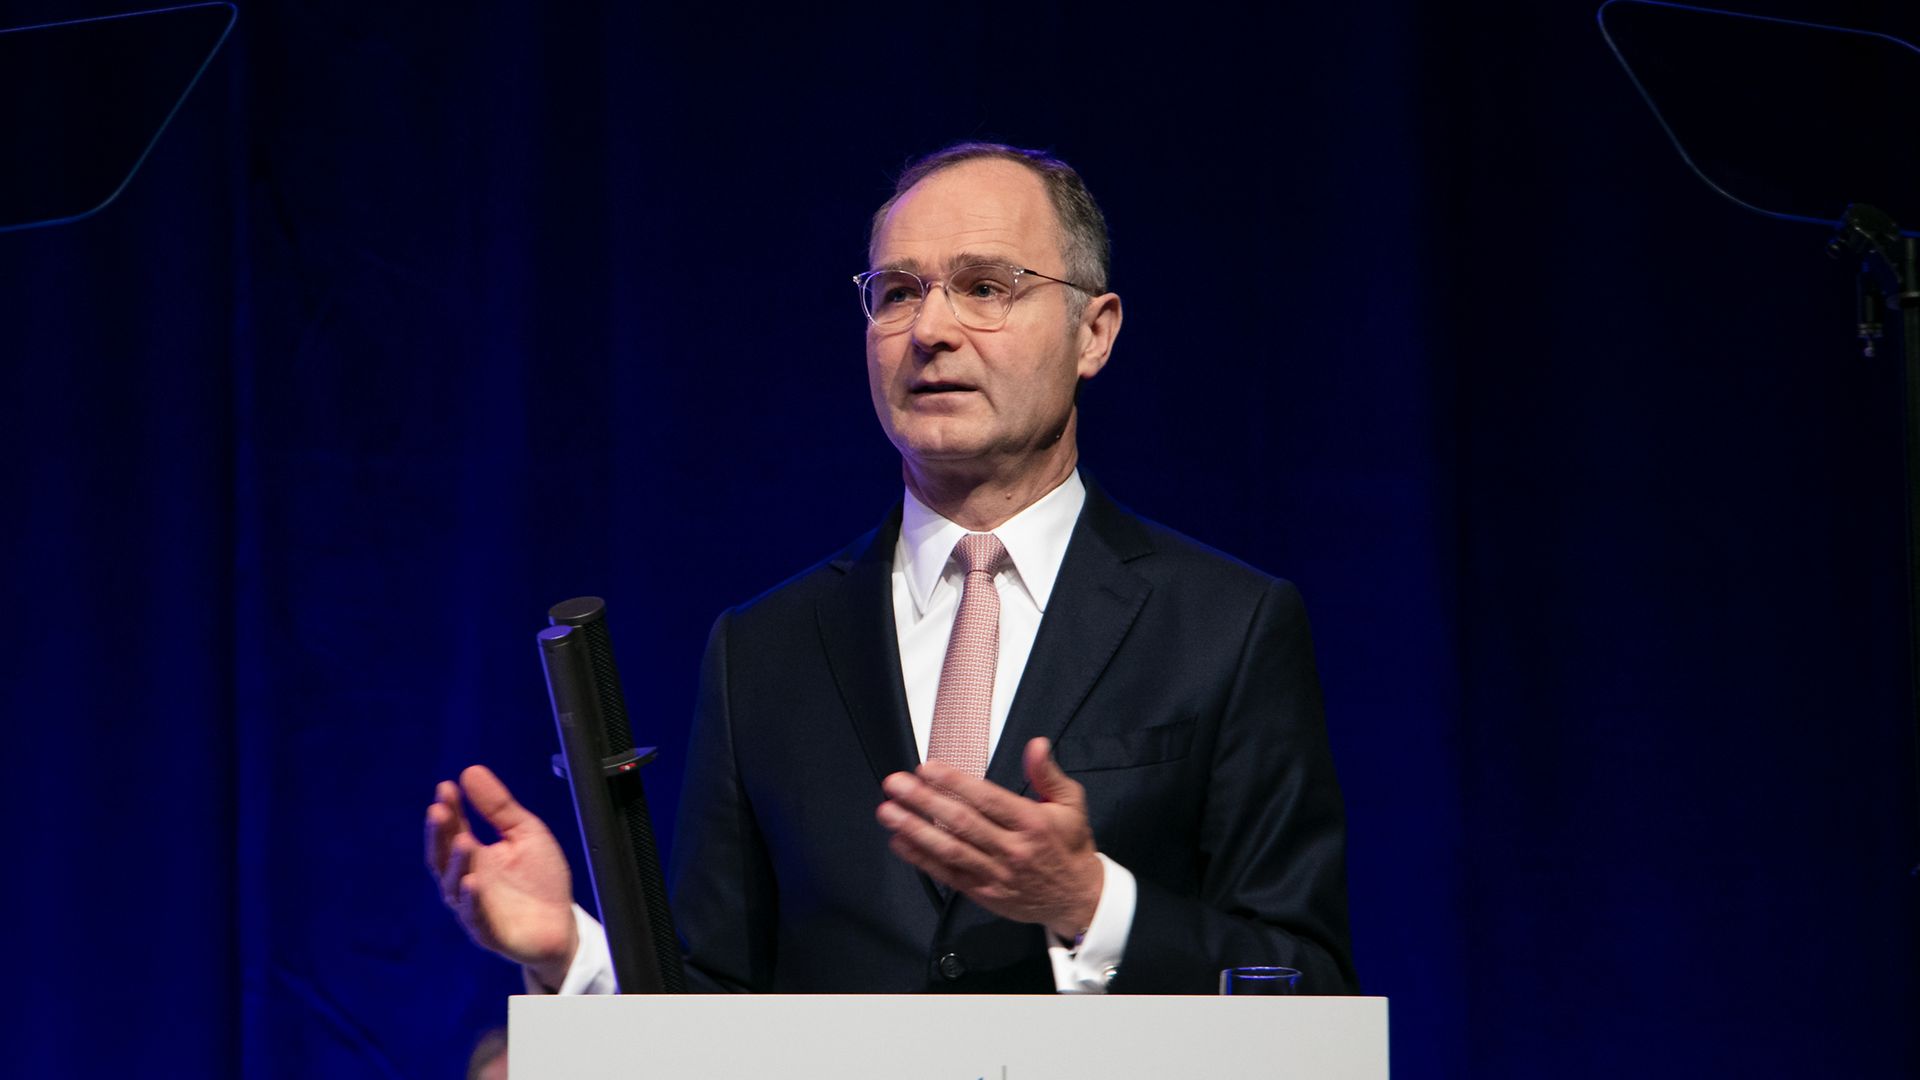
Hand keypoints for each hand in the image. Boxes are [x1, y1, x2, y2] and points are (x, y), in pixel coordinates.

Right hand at [424, 765, 577, 987]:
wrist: (560, 924)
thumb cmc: (539, 879)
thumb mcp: (524, 832)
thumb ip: (499, 807)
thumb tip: (470, 771)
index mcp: (474, 856)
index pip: (453, 828)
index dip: (448, 809)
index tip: (446, 787)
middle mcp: (466, 880)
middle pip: (444, 856)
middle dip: (440, 833)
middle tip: (439, 810)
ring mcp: (474, 907)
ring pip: (456, 885)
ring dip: (456, 863)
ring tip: (462, 840)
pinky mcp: (488, 932)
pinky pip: (475, 916)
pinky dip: (472, 901)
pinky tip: (472, 882)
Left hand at [876, 737, 1103, 939]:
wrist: (1077, 898)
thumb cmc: (1070, 845)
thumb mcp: (1071, 803)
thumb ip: (1048, 773)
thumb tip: (1036, 744)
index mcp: (1032, 823)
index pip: (987, 800)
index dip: (955, 783)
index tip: (928, 768)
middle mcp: (1012, 850)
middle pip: (962, 823)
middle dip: (924, 801)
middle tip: (895, 784)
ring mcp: (996, 874)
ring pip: (950, 850)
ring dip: (915, 830)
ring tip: (888, 812)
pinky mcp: (984, 894)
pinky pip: (948, 875)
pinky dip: (922, 859)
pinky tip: (900, 842)